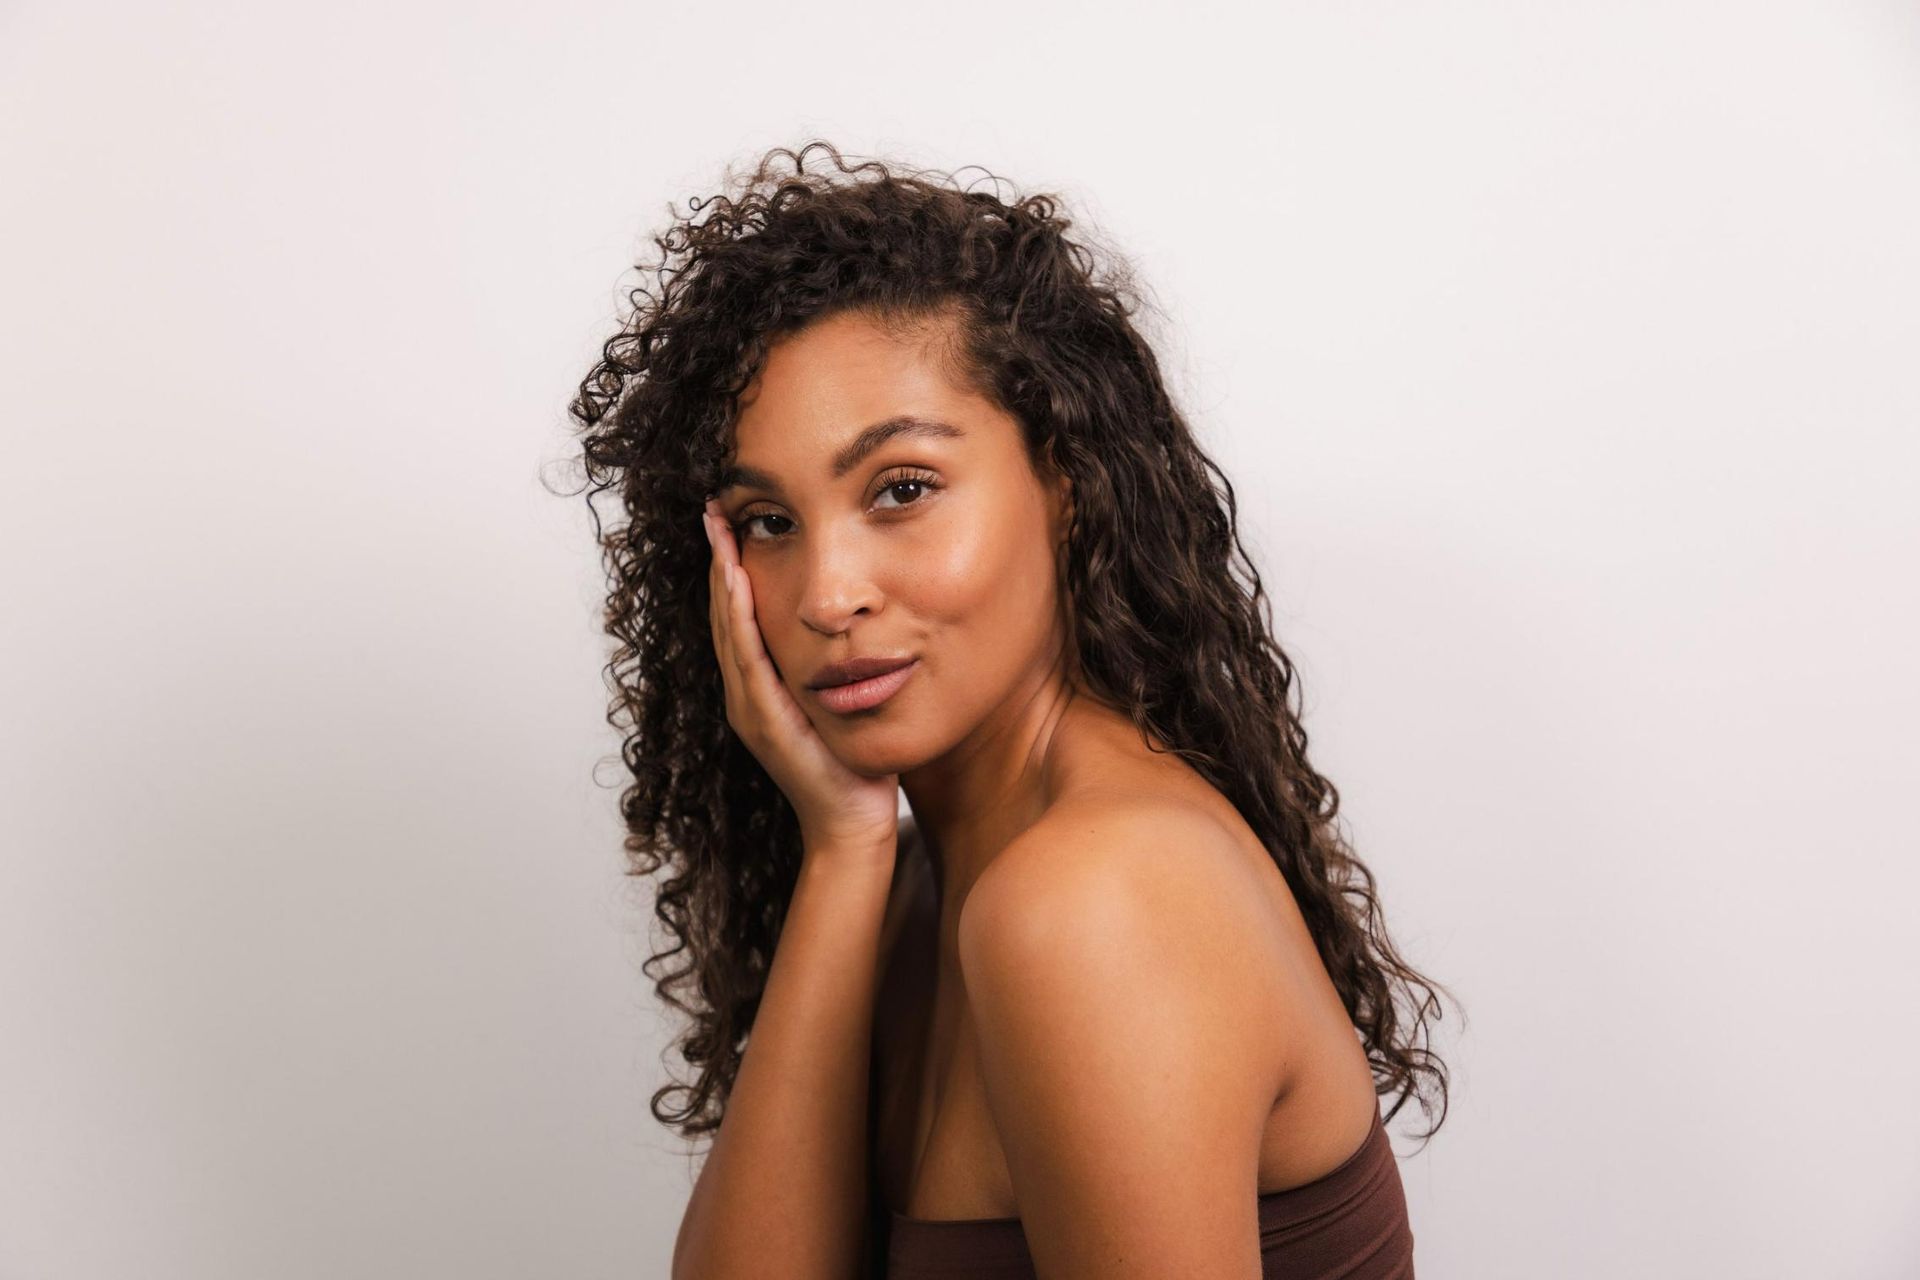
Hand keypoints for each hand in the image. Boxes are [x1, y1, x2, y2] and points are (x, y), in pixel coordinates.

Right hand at [702, 499, 901, 858]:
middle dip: (718, 558)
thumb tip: (856, 620)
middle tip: (713, 506)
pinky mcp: (766, 721)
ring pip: (728, 628)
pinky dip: (740, 618)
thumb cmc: (855, 765)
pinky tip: (740, 582)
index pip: (738, 614)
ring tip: (718, 529)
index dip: (731, 566)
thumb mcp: (842, 702)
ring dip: (722, 576)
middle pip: (723, 613)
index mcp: (759, 687)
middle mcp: (744, 695)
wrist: (852, 826)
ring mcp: (749, 708)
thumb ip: (837, 665)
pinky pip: (748, 658)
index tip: (730, 519)